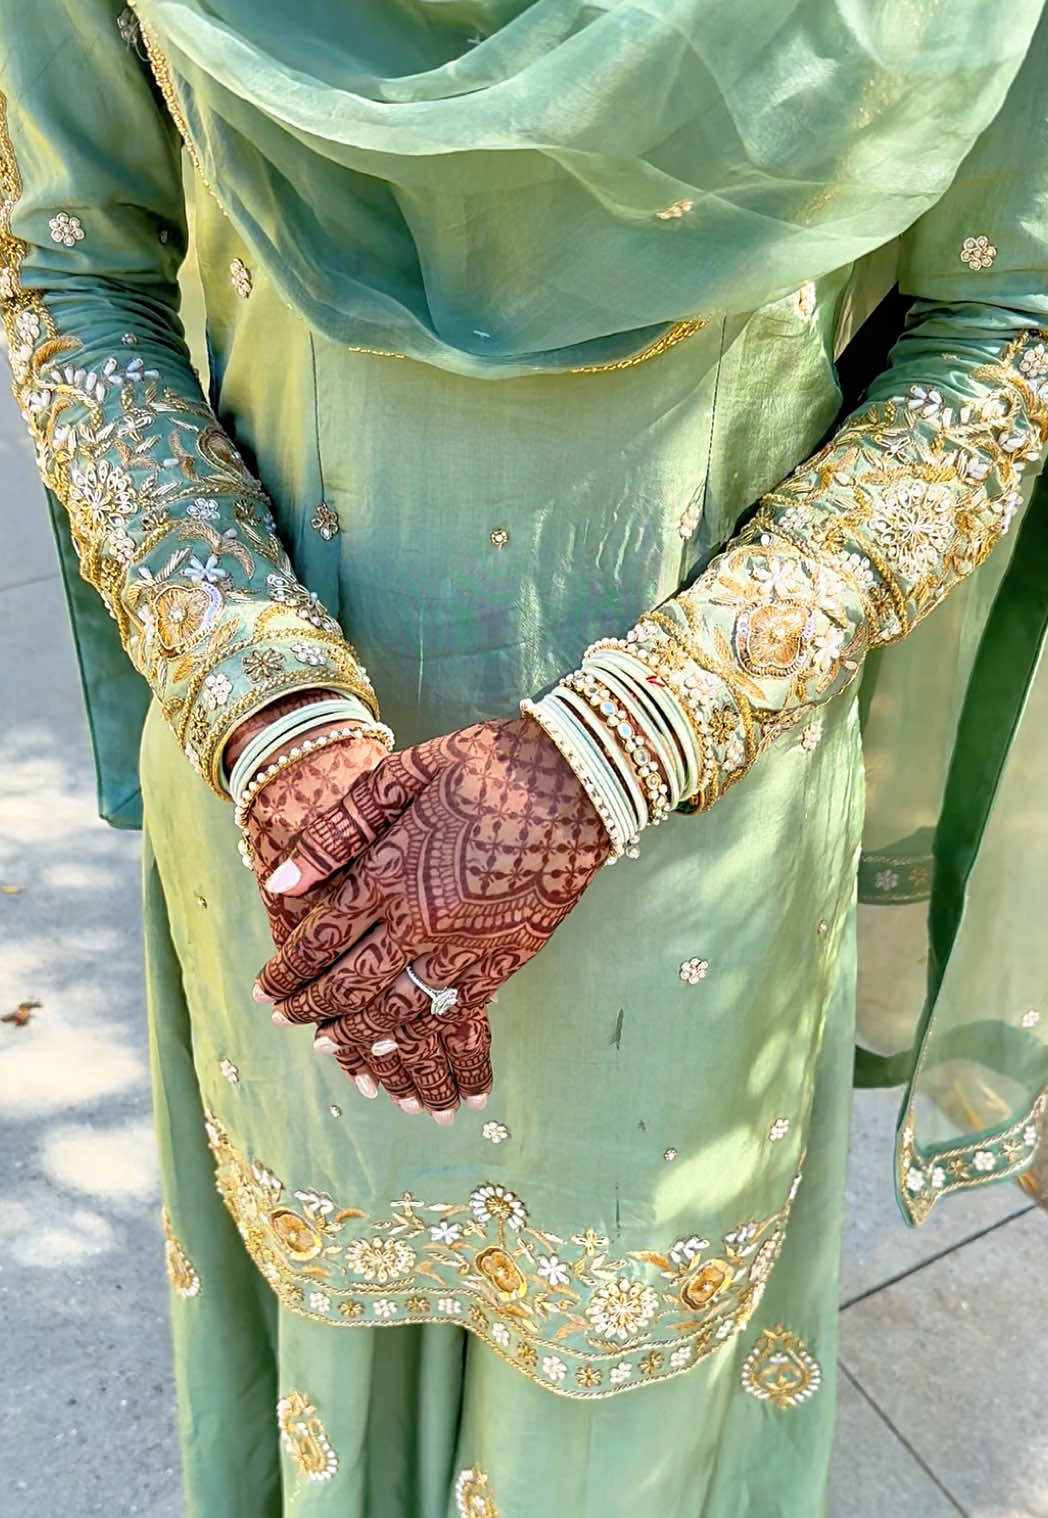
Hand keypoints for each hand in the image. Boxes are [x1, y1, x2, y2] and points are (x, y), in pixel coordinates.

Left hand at [238, 707, 490, 1118]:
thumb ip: (338, 830)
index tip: (264, 990)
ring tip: (332, 1046)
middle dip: (312, 1010)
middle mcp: (421, 920)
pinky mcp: (508, 957)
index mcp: (388, 871)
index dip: (287, 973)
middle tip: (288, 1021)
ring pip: (399, 1011)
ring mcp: (467, 945)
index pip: (320, 939)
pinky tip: (402, 1044)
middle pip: (352, 985)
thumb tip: (282, 880)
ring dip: (359, 1034)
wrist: (579, 779)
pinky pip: (455, 1013)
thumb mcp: (401, 775)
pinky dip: (423, 1037)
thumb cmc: (486, 763)